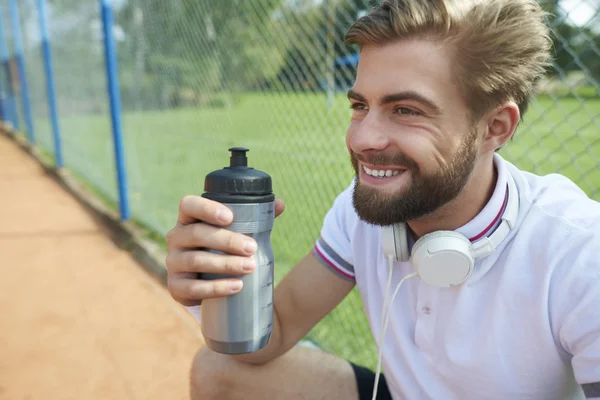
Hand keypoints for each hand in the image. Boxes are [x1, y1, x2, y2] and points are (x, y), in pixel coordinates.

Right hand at [165, 196, 284, 306]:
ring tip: (249, 267)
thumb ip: (256, 217)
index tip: (230, 217)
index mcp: (189, 219)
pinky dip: (217, 288)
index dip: (206, 208)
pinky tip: (236, 286)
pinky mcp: (176, 287)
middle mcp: (177, 237)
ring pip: (196, 260)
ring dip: (225, 264)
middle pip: (196, 234)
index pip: (189, 205)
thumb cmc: (224, 249)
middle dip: (227, 240)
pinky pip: (193, 287)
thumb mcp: (237, 231)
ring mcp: (173, 262)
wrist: (210, 284)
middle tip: (251, 247)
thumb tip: (280, 204)